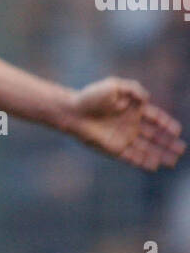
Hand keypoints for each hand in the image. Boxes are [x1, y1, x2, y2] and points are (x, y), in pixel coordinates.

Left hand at [67, 78, 184, 169]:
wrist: (73, 111)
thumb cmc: (91, 96)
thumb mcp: (114, 86)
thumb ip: (133, 89)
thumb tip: (147, 99)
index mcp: (134, 110)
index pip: (155, 118)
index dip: (166, 125)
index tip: (177, 131)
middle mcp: (131, 125)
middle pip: (155, 136)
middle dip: (168, 143)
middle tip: (181, 149)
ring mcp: (124, 138)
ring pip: (146, 148)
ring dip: (160, 155)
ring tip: (173, 161)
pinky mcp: (114, 149)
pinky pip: (132, 157)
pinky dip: (143, 162)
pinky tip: (154, 166)